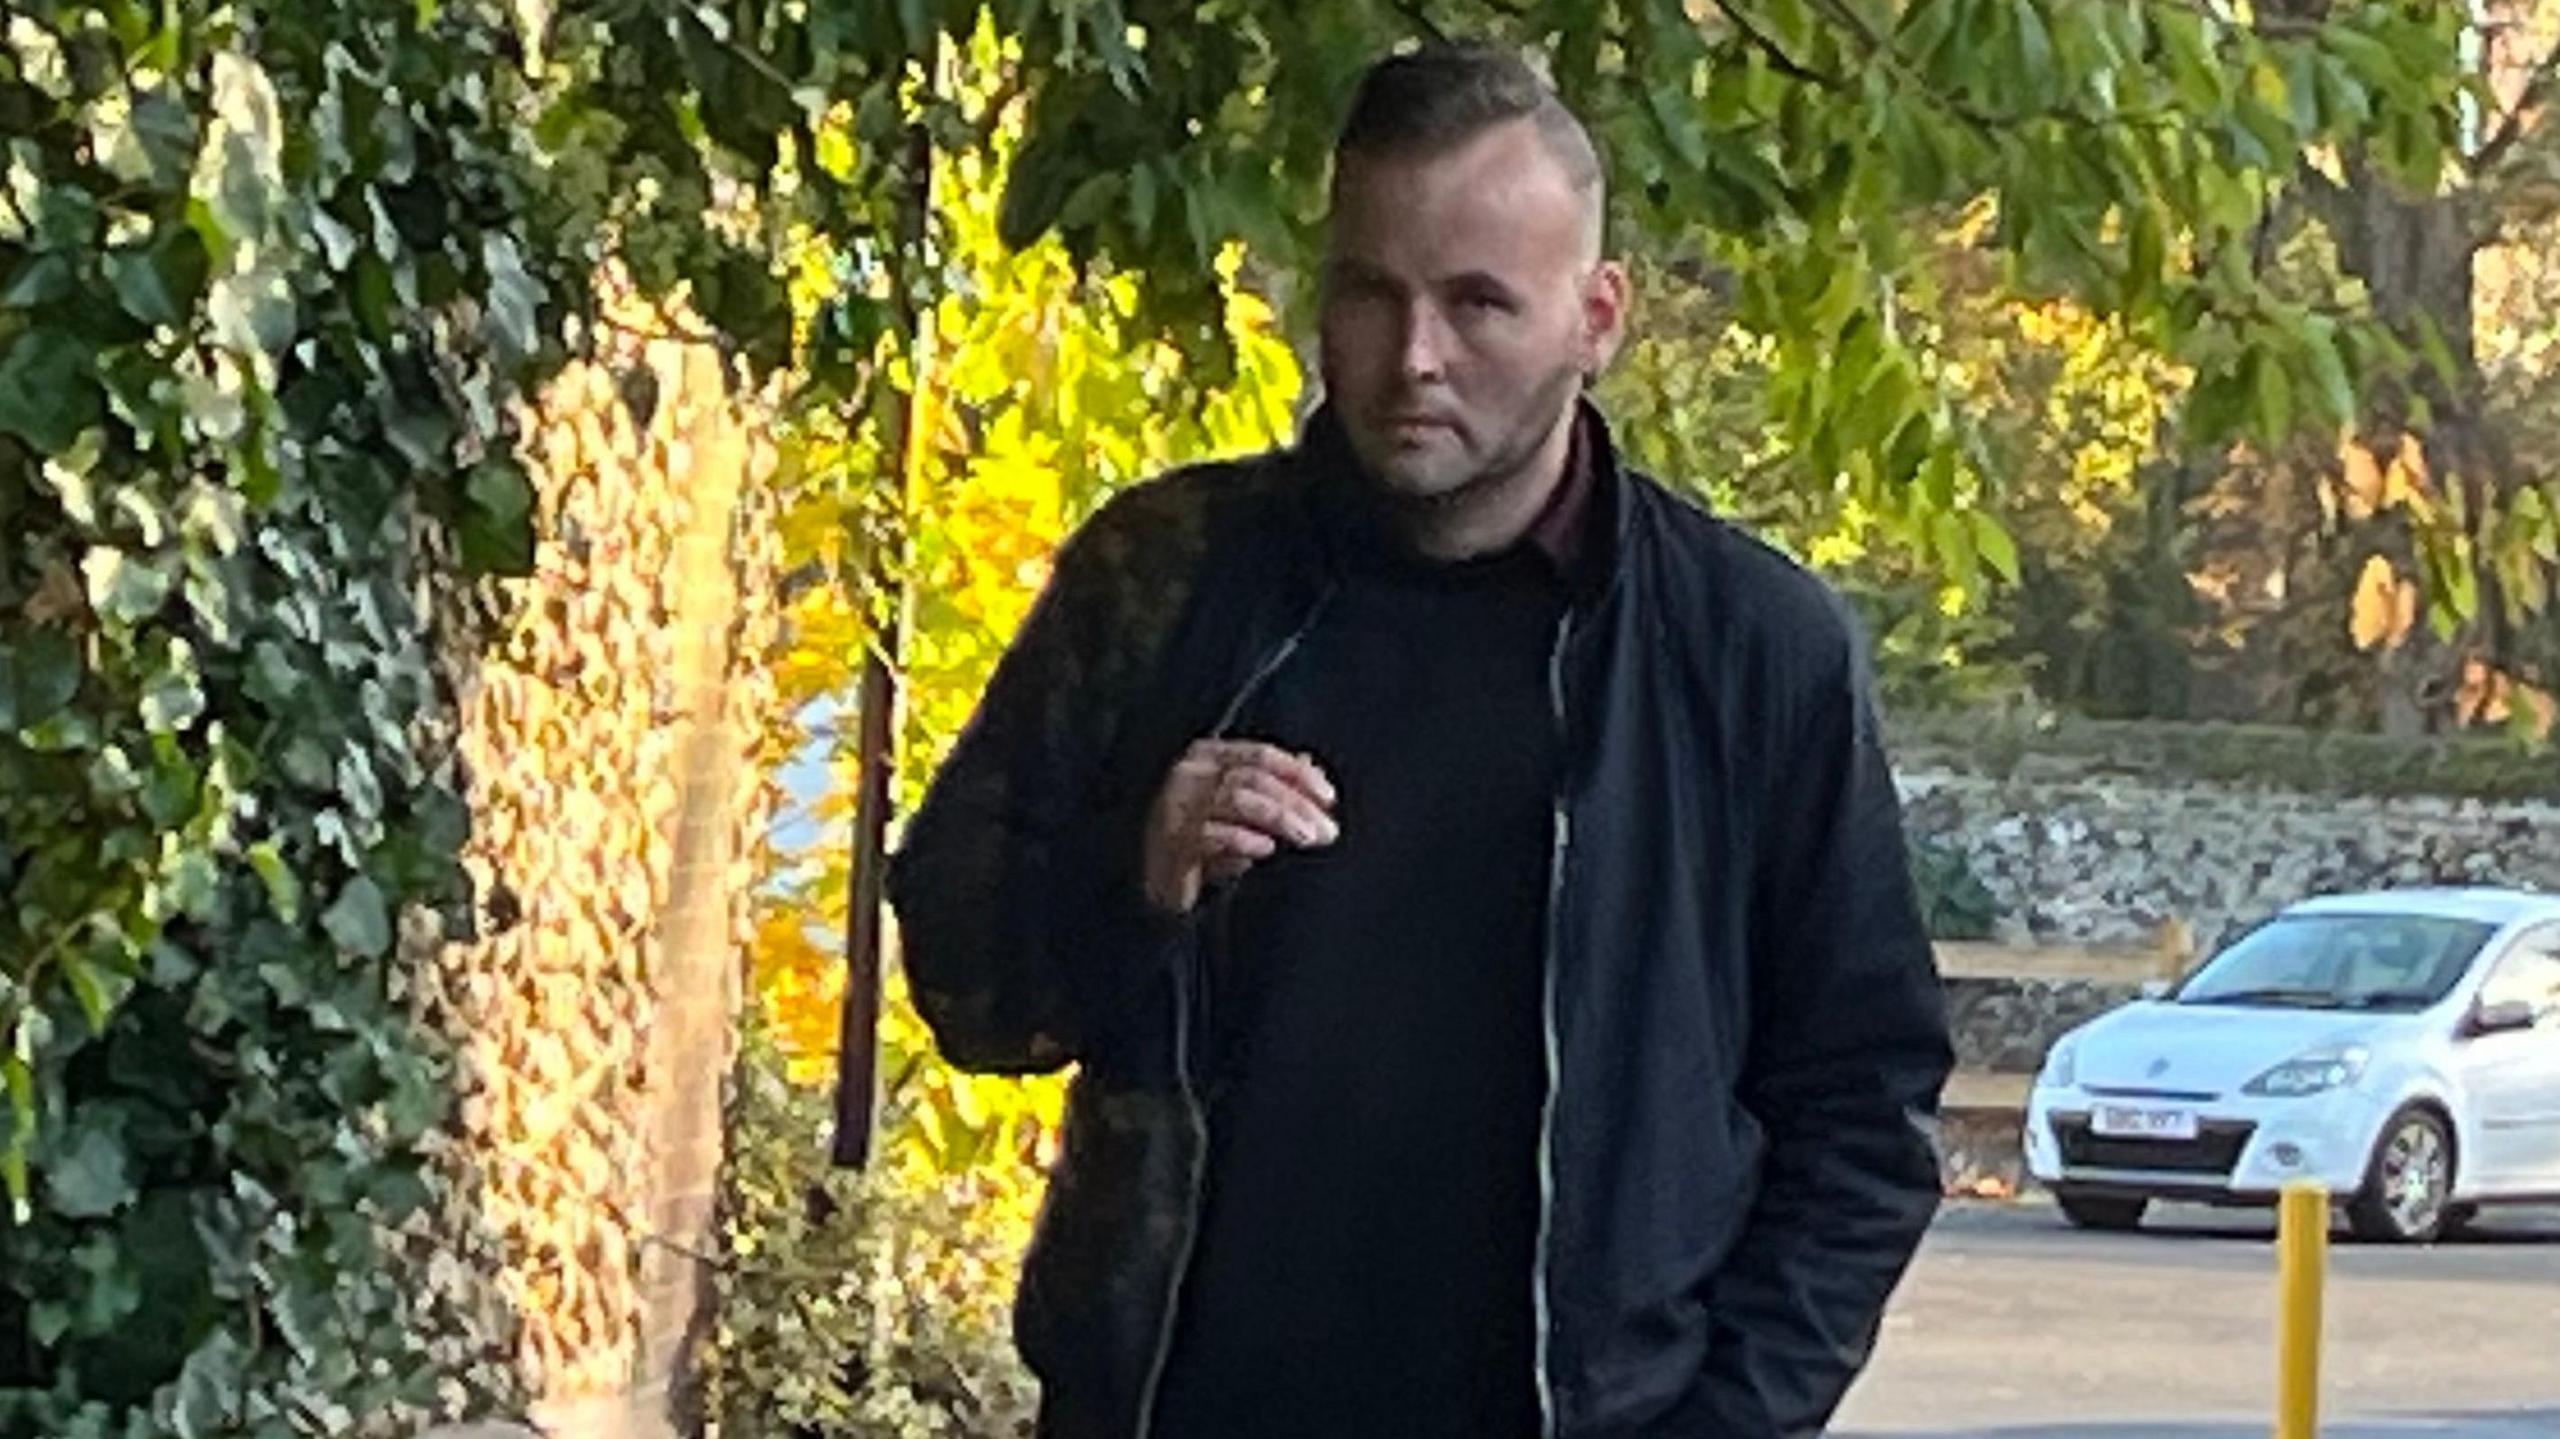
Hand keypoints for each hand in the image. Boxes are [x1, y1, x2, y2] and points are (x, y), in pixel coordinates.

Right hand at [1142, 739, 1339, 913]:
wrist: (1155, 880)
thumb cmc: (1200, 840)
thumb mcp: (1239, 809)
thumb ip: (1271, 786)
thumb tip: (1311, 767)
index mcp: (1206, 757)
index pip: (1260, 755)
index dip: (1298, 774)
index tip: (1328, 797)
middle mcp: (1189, 774)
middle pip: (1254, 778)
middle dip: (1297, 803)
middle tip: (1327, 830)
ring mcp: (1177, 806)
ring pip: (1239, 799)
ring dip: (1280, 818)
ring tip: (1306, 838)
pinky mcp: (1173, 840)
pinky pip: (1214, 834)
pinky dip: (1245, 839)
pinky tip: (1267, 849)